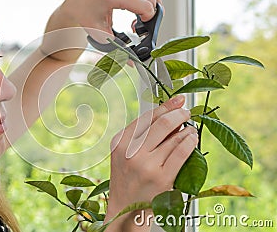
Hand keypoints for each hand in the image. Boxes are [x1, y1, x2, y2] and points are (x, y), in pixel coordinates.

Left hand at [43, 0, 161, 49]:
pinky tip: (133, 8)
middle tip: (135, 27)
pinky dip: (143, 0)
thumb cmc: (84, 15)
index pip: (147, 7)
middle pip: (152, 1)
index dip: (148, 22)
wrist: (75, 3)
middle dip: (148, 17)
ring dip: (147, 9)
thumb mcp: (100, 34)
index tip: (139, 30)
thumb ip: (117, 48)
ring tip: (133, 18)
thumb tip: (131, 62)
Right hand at [105, 95, 197, 230]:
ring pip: (174, 137)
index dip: (165, 106)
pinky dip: (190, 142)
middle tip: (186, 113)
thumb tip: (169, 117)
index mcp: (119, 143)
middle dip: (179, 114)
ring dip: (187, 129)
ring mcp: (146, 165)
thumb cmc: (127, 182)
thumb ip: (140, 137)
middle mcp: (130, 152)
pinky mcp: (161, 178)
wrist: (125, 211)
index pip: (146, 117)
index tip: (177, 100)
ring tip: (190, 129)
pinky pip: (182, 152)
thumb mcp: (124, 156)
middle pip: (161, 123)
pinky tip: (192, 139)